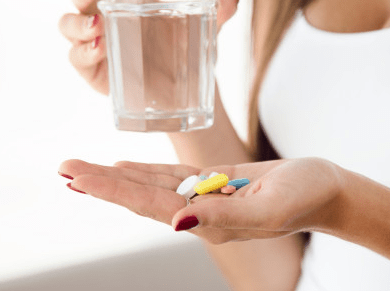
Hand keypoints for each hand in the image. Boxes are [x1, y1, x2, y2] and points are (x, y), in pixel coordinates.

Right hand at [58, 0, 239, 94]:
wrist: (184, 88)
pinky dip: (84, 52)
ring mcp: (94, 42)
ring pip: (69, 25)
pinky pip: (76, 57)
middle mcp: (103, 15)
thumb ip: (218, 11)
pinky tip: (100, 48)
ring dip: (79, 22)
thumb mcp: (204, 28)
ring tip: (98, 24)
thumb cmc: (185, 48)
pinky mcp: (92, 69)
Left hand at [58, 157, 344, 243]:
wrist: (324, 188)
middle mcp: (200, 211)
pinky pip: (173, 175)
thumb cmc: (305, 196)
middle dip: (102, 183)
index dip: (114, 191)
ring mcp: (206, 195)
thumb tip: (178, 222)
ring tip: (83, 169)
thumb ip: (224, 215)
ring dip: (116, 176)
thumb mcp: (269, 207)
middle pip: (141, 195)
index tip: (79, 179)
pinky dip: (146, 171)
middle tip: (65, 169)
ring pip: (152, 184)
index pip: (150, 205)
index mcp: (210, 221)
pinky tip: (125, 167)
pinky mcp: (215, 181)